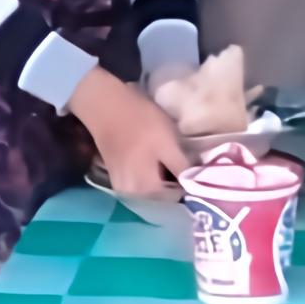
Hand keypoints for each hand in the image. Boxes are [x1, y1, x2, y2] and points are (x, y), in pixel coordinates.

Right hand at [68, 68, 191, 201]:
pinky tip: (157, 158)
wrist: (104, 104)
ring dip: (165, 178)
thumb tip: (200, 186)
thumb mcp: (169, 142)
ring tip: (174, 159)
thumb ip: (184, 169)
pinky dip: (152, 173)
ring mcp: (122, 187)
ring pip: (153, 189)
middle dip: (177, 182)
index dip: (190, 186)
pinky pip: (142, 182)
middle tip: (189, 163)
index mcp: (146, 190)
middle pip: (164, 197)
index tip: (199, 170)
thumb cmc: (140, 121)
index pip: (178, 199)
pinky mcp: (118, 176)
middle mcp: (132, 195)